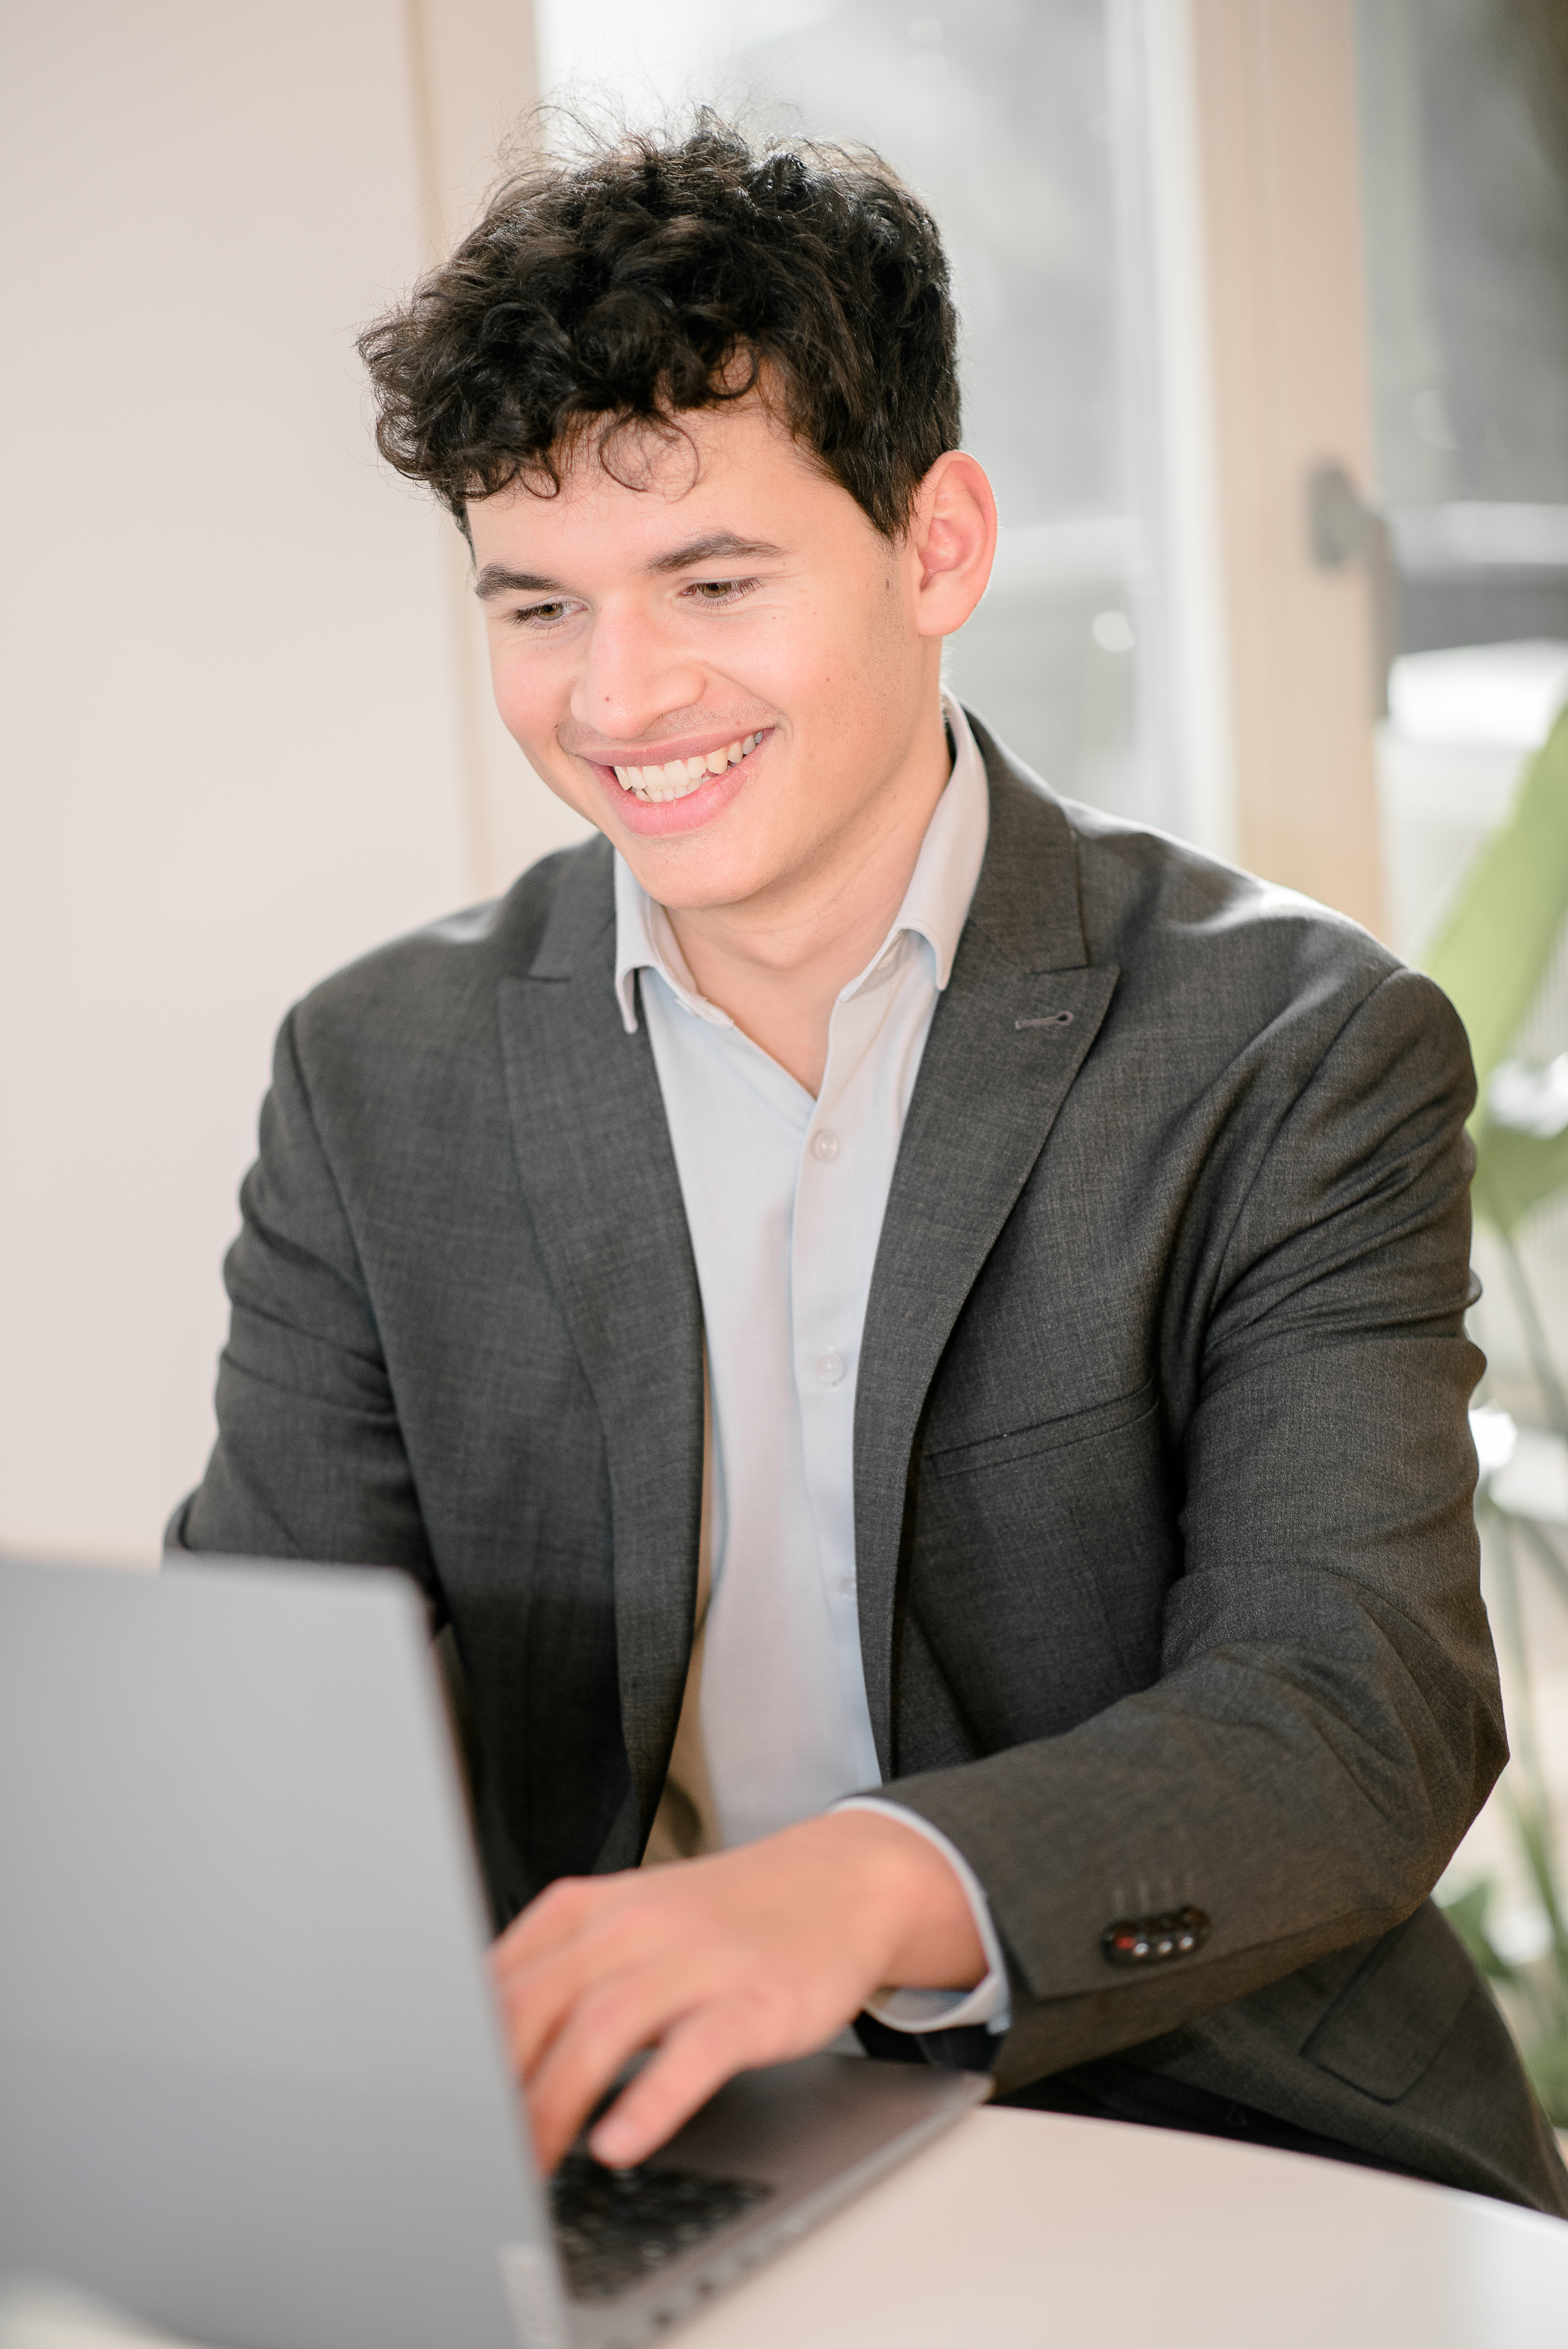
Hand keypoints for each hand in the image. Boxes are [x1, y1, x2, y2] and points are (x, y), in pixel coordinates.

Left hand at [489, 1807, 985, 2172]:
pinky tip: (621, 2142)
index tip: (441, 2103)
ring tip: (531, 2162)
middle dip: (497, 2086)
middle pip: (540, 2006)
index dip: (463, 2047)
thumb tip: (482, 2044)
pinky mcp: (754, 1999)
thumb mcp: (628, 1923)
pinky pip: (694, 2052)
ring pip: (603, 2028)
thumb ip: (559, 1970)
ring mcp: (697, 1961)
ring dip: (555, 2101)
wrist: (839, 1881)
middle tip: (476, 2150)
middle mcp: (636, 1927)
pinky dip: (651, 2099)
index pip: (502, 1979)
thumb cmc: (724, 1916)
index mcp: (592, 1908)